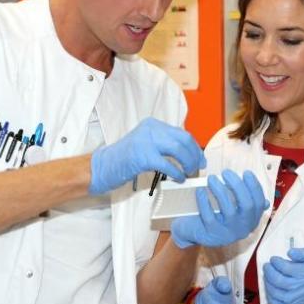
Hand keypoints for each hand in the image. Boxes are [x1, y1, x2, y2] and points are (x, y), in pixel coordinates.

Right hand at [89, 117, 204, 194]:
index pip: (181, 133)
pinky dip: (177, 173)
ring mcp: (146, 142)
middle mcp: (150, 129)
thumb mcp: (145, 143)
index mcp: (152, 124)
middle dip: (194, 154)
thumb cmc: (124, 158)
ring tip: (188, 173)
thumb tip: (188, 154)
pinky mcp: (143, 156)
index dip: (194, 147)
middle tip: (197, 167)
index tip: (199, 159)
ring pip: (178, 149)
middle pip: (183, 139)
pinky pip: (168, 164)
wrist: (103, 166)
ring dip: (188, 163)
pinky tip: (178, 178)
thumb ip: (164, 144)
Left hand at [170, 170, 269, 248]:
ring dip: (220, 190)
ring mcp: (228, 232)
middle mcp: (242, 228)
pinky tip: (200, 190)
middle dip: (238, 186)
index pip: (258, 203)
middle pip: (247, 205)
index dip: (254, 187)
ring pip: (229, 210)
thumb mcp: (233, 209)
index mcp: (251, 220)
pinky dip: (204, 201)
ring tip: (211, 179)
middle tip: (226, 173)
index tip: (246, 173)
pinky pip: (209, 216)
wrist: (194, 231)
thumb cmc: (216, 215)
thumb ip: (243, 200)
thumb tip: (256, 189)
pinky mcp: (212, 234)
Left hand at [263, 247, 303, 303]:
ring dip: (267, 281)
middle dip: (268, 271)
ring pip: (274, 291)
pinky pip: (275, 303)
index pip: (284, 268)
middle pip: (277, 280)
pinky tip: (271, 286)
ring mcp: (295, 301)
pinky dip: (269, 294)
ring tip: (269, 275)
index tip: (274, 259)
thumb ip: (302, 253)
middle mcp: (300, 289)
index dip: (275, 262)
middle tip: (267, 266)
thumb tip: (290, 252)